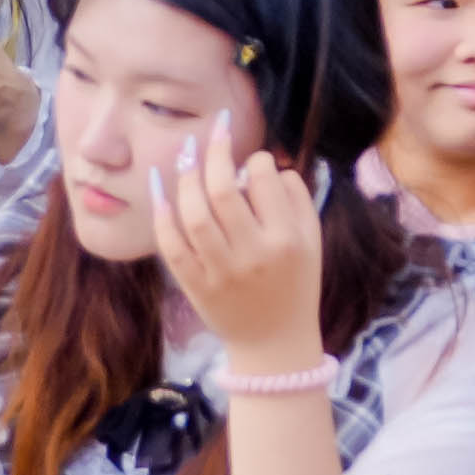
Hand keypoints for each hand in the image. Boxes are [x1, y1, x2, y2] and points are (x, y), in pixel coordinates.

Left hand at [151, 108, 329, 374]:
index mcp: (287, 238)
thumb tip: (266, 164)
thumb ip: (296, 197)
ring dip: (186, 178)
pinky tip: (161, 189)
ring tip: (186, 154)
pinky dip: (162, 216)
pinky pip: (172, 247)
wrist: (274, 344)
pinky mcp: (195, 286)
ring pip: (194, 216)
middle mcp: (252, 254)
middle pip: (223, 191)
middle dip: (215, 152)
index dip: (256, 160)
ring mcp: (219, 272)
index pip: (265, 180)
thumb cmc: (297, 284)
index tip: (254, 162)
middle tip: (213, 130)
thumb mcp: (313, 240)